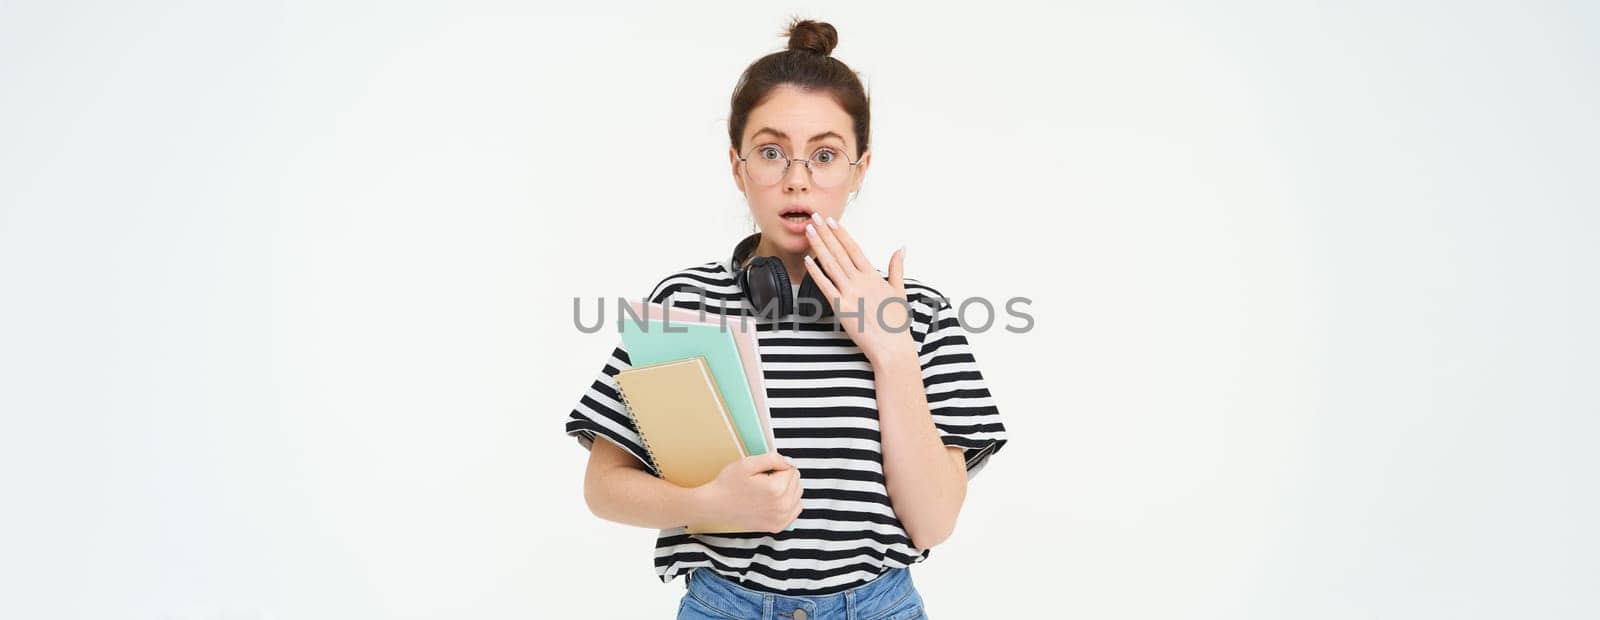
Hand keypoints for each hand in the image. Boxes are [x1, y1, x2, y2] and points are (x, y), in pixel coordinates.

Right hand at [696, 451, 803, 533]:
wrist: (715, 506)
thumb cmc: (728, 484)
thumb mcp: (747, 463)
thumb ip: (772, 458)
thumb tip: (789, 462)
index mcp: (776, 489)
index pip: (791, 469)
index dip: (777, 466)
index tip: (764, 472)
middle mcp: (782, 506)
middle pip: (796, 482)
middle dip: (783, 477)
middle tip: (764, 480)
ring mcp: (780, 519)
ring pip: (797, 495)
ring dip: (787, 490)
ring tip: (768, 490)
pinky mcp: (777, 526)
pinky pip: (795, 510)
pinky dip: (788, 503)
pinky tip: (773, 501)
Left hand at [801, 212, 915, 363]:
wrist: (892, 346)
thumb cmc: (896, 322)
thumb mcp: (899, 290)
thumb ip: (897, 267)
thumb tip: (901, 248)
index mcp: (873, 276)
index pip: (854, 248)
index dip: (841, 233)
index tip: (831, 221)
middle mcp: (860, 281)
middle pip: (839, 252)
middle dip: (825, 233)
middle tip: (814, 217)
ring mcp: (849, 293)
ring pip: (830, 264)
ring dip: (818, 246)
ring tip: (809, 231)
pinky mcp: (841, 308)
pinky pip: (825, 286)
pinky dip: (816, 272)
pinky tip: (808, 260)